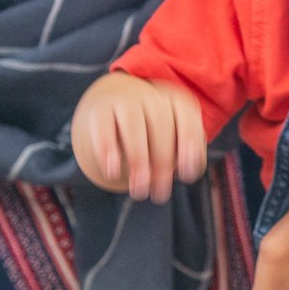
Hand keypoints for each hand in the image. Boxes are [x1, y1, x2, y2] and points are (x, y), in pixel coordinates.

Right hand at [71, 72, 207, 202]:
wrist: (112, 106)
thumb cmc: (152, 131)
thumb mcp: (173, 137)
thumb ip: (185, 152)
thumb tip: (188, 171)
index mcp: (174, 99)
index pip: (186, 115)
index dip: (189, 144)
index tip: (187, 176)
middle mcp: (150, 96)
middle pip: (160, 122)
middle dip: (162, 160)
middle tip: (159, 193)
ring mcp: (124, 100)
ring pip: (133, 124)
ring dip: (138, 159)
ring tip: (139, 189)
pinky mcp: (100, 110)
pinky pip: (104, 127)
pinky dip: (108, 150)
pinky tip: (112, 172)